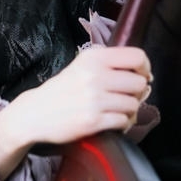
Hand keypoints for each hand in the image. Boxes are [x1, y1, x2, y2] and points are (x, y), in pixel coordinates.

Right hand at [0, 48, 151, 174]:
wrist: (35, 113)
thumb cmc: (62, 90)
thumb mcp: (82, 66)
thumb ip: (110, 64)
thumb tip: (145, 75)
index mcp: (94, 57)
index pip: (137, 56)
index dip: (145, 68)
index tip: (142, 76)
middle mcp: (95, 75)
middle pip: (139, 83)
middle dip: (137, 92)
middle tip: (125, 97)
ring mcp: (94, 98)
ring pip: (133, 103)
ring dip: (129, 110)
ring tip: (117, 111)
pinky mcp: (93, 120)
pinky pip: (123, 120)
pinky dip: (122, 123)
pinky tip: (112, 121)